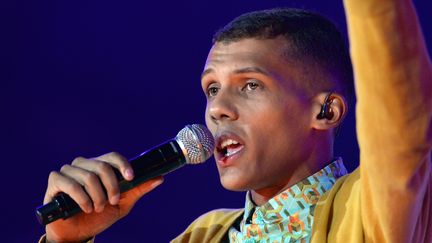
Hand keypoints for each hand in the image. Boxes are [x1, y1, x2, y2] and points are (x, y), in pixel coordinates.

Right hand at [43, 152, 163, 242]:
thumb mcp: (122, 204)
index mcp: (100, 166)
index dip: (123, 165)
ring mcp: (68, 171)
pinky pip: (70, 183)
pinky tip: (85, 208)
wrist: (77, 233)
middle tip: (111, 202)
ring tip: (96, 208)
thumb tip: (159, 178)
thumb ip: (137, 189)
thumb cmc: (99, 216)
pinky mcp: (55, 181)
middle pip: (102, 167)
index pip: (113, 156)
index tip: (131, 177)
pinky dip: (81, 198)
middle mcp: (84, 164)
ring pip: (88, 176)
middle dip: (112, 187)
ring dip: (96, 197)